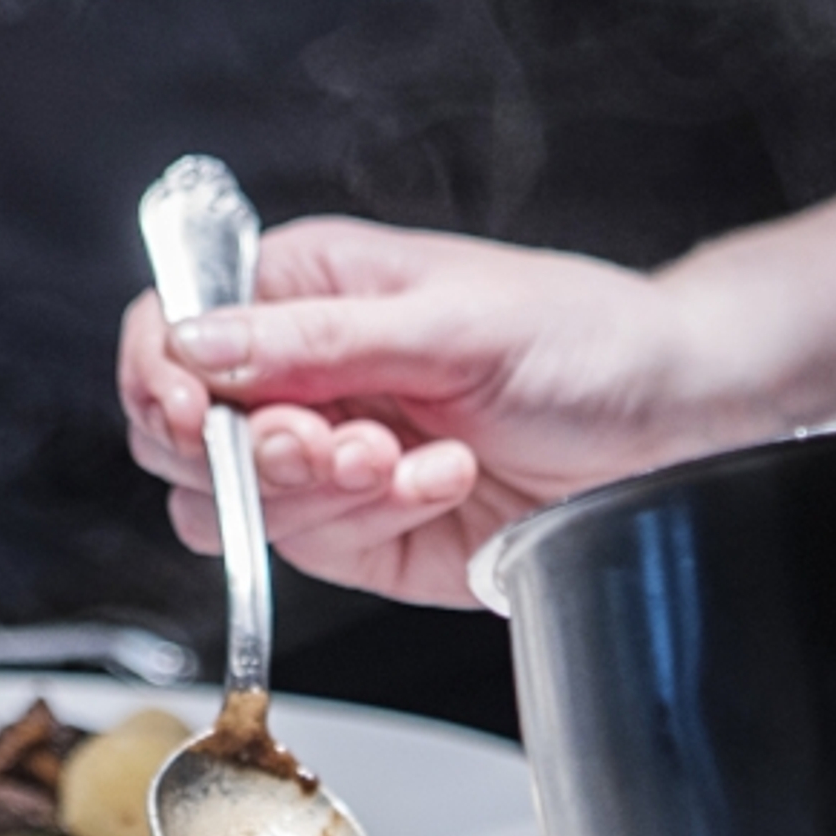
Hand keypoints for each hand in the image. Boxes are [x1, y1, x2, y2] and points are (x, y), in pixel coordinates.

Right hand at [118, 218, 738, 605]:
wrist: (674, 421)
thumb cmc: (584, 336)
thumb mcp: (451, 323)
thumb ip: (318, 343)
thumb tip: (198, 345)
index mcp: (304, 287)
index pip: (172, 326)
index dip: (161, 375)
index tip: (196, 417)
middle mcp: (300, 372)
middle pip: (183, 434)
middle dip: (254, 455)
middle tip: (336, 447)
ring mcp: (327, 456)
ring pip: (235, 507)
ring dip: (320, 495)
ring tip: (410, 462)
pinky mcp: (362, 530)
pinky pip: (312, 548)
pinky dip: (374, 521)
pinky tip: (447, 480)